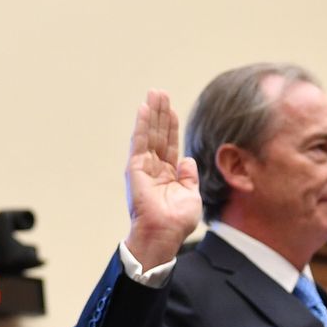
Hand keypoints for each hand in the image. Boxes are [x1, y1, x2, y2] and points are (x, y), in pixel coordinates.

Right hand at [124, 90, 201, 269]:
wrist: (163, 234)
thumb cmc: (176, 222)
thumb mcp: (191, 195)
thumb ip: (189, 177)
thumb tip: (188, 160)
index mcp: (167, 174)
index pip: (169, 144)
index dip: (170, 125)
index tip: (171, 108)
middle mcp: (154, 168)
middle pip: (158, 134)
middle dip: (160, 113)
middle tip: (160, 92)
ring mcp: (144, 167)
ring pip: (149, 134)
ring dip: (151, 113)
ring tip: (154, 94)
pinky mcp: (135, 168)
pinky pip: (139, 142)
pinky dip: (142, 125)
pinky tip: (144, 109)